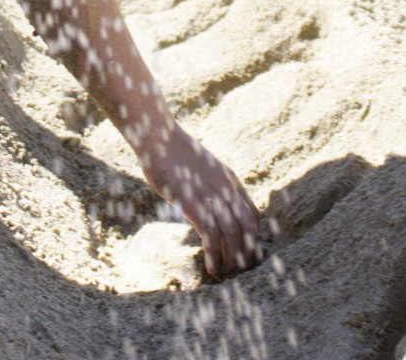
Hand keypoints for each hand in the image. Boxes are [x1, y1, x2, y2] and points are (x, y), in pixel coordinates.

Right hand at [141, 124, 259, 276]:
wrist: (158, 138)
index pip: (252, 213)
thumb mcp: (199, 167)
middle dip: (247, 251)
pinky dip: (213, 254)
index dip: (251, 236)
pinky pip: (211, 235)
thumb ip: (207, 183)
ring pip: (232, 234)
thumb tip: (204, 198)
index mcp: (229, 179)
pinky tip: (210, 267)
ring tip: (226, 273)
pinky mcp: (193, 203)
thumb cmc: (172, 151)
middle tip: (241, 269)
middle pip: (247, 227)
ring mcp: (210, 196)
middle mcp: (226, 189)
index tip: (245, 250)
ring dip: (232, 258)